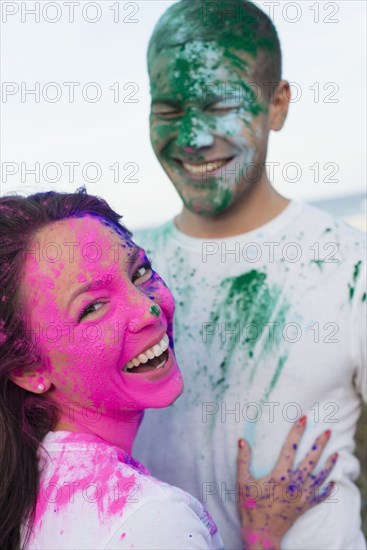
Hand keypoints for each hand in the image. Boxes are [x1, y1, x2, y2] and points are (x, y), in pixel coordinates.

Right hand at [237, 416, 336, 548]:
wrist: (261, 533)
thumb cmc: (251, 507)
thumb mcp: (243, 482)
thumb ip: (243, 460)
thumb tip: (242, 441)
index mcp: (280, 476)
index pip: (290, 448)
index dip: (297, 432)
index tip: (303, 418)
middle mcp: (294, 484)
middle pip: (311, 460)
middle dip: (320, 444)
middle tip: (327, 431)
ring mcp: (302, 496)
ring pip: (320, 477)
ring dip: (328, 464)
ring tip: (335, 453)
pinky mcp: (304, 506)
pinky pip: (320, 497)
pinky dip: (327, 489)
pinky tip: (333, 482)